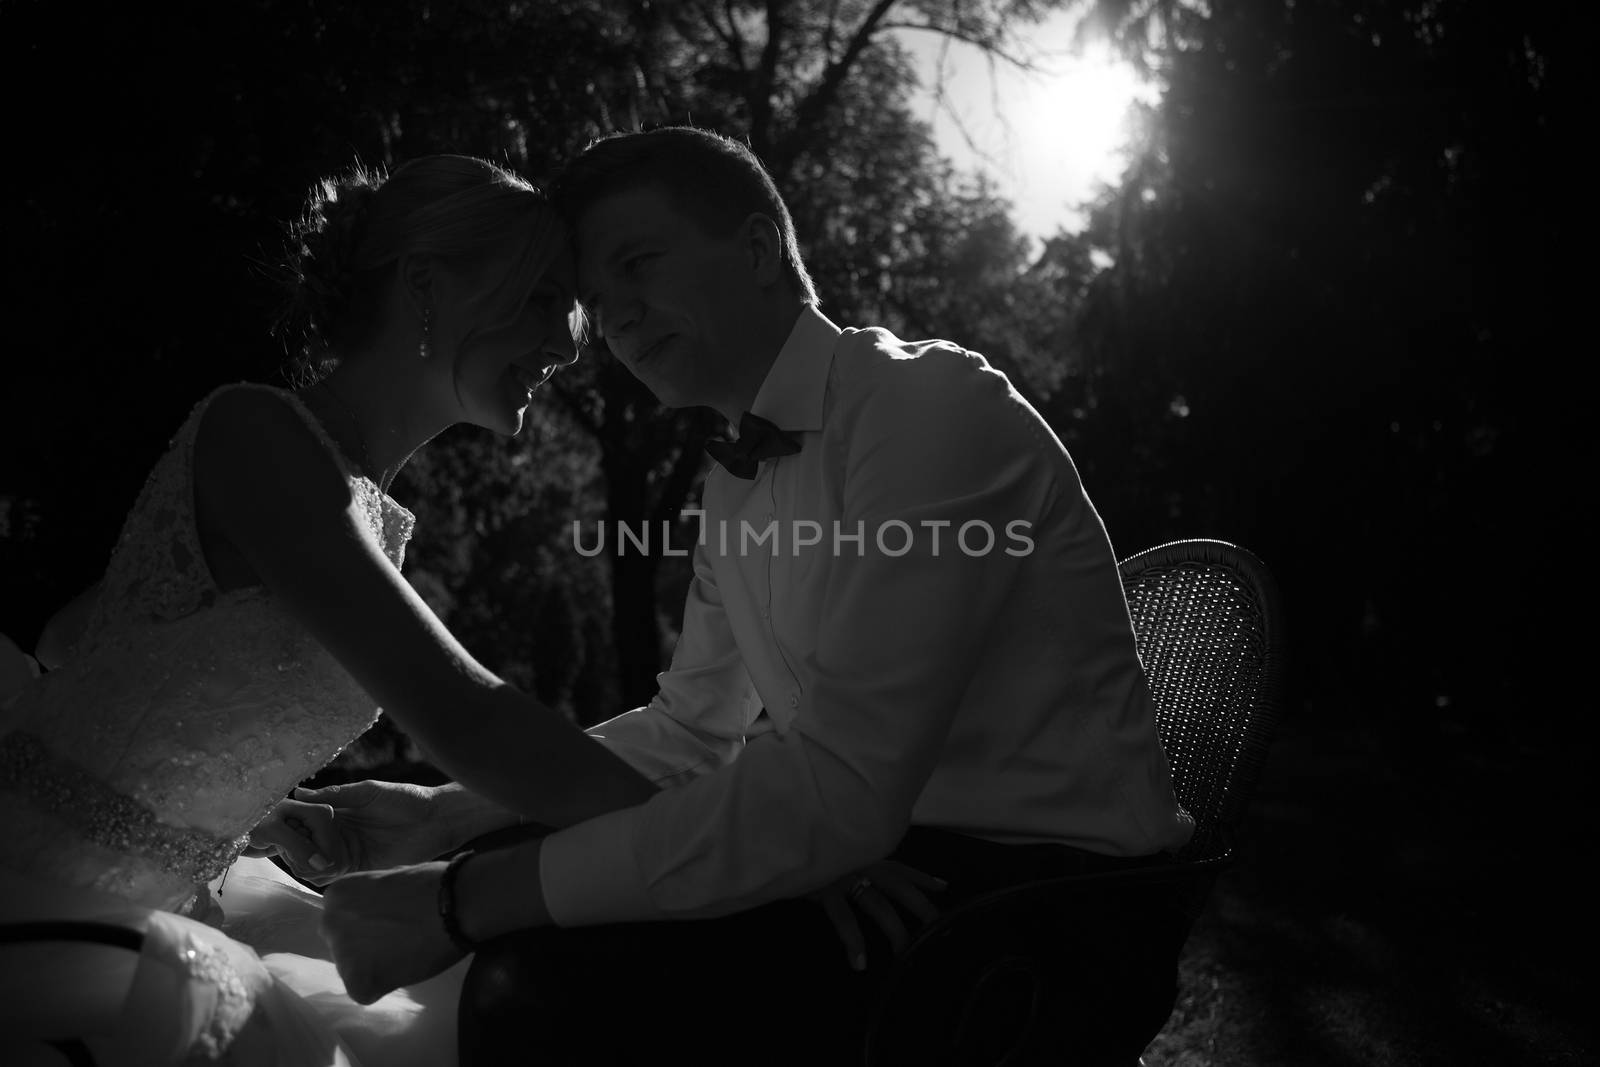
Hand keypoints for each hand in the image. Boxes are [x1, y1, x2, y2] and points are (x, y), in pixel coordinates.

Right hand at [247, 779, 444, 884]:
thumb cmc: (406, 798)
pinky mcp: (359, 868)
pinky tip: (324, 867)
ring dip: (307, 860)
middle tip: (291, 842)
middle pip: (303, 845)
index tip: (279, 824)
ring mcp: (347, 852)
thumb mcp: (367, 792)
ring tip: (310, 854)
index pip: (303, 821)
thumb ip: (335, 795)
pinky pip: (332, 875)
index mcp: (337, 812)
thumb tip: (298, 793)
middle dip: (294, 845)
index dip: (290, 824)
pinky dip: (323, 873)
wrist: (437, 820)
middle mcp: (338, 834)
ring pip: (313, 863)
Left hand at [320, 863, 465, 1004]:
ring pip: (353, 970)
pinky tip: (407, 968)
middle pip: (342, 944)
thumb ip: (373, 898)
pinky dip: (386, 986)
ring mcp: (342, 953)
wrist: (456, 904)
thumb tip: (377, 912)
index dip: (369, 924)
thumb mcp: (392, 879)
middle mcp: (330, 923)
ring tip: (408, 955)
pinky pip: (367, 992)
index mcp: (338, 895)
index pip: (342, 920)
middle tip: (398, 943)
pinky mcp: (357, 981)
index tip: (391, 924)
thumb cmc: (434, 884)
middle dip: (365, 946)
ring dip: (376, 967)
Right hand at [812, 860, 946, 971]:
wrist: (780, 837)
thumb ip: (851, 860)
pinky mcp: (825, 888)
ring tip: (904, 954)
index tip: (944, 887)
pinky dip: (853, 941)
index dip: (921, 877)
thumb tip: (863, 875)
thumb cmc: (807, 847)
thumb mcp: (835, 851)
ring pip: (878, 905)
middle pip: (899, 885)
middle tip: (937, 927)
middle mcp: (860, 861)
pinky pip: (844, 918)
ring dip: (894, 930)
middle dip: (921, 906)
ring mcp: (844, 874)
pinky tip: (859, 962)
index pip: (900, 866)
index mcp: (864, 854)